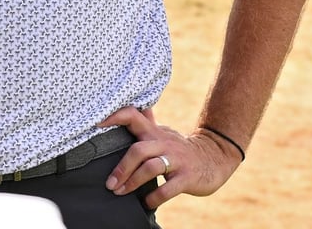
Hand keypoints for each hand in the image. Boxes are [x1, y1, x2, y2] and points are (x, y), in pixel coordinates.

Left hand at [99, 106, 241, 209]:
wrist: (215, 158)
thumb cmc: (180, 148)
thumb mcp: (162, 133)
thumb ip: (146, 123)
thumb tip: (128, 108)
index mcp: (154, 132)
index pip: (133, 116)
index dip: (115, 117)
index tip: (96, 124)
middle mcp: (164, 143)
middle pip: (138, 150)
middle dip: (121, 168)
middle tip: (110, 184)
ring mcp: (176, 160)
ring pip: (151, 168)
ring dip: (133, 182)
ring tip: (120, 193)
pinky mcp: (187, 177)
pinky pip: (168, 189)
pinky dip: (154, 198)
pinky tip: (147, 203)